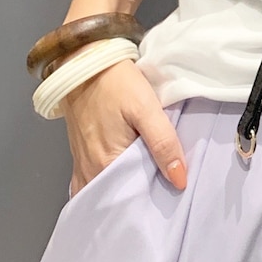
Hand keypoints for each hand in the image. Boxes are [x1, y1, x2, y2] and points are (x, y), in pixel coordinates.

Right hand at [60, 59, 187, 196]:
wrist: (85, 61)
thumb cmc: (115, 83)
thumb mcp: (146, 110)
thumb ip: (164, 144)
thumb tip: (179, 179)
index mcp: (105, 163)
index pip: (132, 198)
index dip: (153, 200)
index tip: (171, 199)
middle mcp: (89, 169)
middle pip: (119, 196)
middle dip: (140, 198)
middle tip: (164, 195)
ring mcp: (83, 162)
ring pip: (107, 188)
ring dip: (126, 189)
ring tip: (149, 187)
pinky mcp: (82, 152)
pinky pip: (95, 178)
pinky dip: (111, 182)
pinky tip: (127, 177)